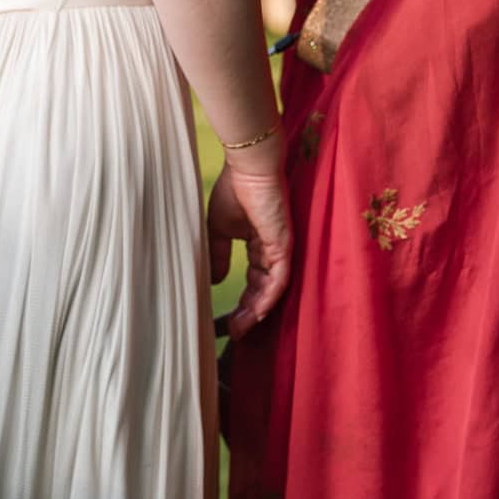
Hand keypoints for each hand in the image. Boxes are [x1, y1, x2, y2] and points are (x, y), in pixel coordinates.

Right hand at [207, 144, 293, 339]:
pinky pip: (279, 279)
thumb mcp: (217, 228)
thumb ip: (218, 254)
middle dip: (248, 313)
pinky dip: (267, 297)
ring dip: (256, 311)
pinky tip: (254, 313)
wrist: (248, 165)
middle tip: (234, 333)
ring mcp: (280, 248)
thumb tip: (215, 279)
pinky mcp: (283, 245)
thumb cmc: (234, 188)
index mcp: (258, 242)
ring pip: (272, 289)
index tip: (228, 321)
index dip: (241, 300)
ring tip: (241, 329)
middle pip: (263, 289)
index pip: (252, 278)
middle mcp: (272, 249)